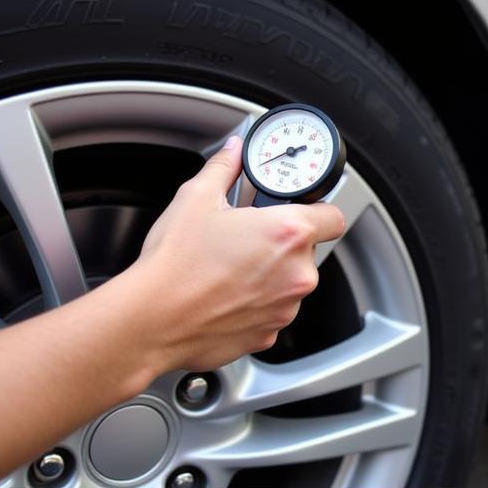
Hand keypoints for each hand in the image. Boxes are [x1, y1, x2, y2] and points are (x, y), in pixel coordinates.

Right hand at [128, 134, 344, 373]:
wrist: (154, 320)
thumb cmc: (175, 265)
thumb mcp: (196, 199)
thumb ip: (224, 169)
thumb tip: (233, 153)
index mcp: (287, 234)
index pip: (333, 217)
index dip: (318, 211)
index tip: (302, 211)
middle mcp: (296, 274)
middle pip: (307, 251)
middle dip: (281, 244)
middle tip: (246, 239)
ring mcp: (286, 308)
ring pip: (290, 284)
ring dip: (270, 275)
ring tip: (230, 269)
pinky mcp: (271, 334)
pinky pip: (273, 311)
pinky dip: (256, 303)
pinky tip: (225, 294)